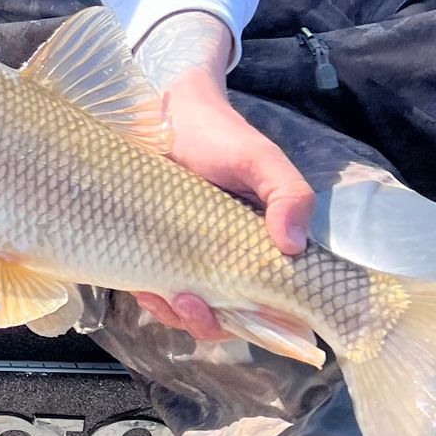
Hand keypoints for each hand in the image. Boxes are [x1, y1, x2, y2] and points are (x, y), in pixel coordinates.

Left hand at [133, 17, 313, 341]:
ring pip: (186, 311)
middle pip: (223, 316)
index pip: (269, 301)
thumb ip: (288, 195)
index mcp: (259, 247)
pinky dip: (149, 297)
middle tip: (190, 302)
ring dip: (176, 315)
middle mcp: (225, 260)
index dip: (259, 320)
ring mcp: (186, 259)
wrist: (165, 112)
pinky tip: (142, 286)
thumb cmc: (220, 137)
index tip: (240, 311)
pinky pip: (152, 291)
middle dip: (207, 322)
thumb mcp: (261, 160)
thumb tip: (293, 247)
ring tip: (165, 295)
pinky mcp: (151, 253)